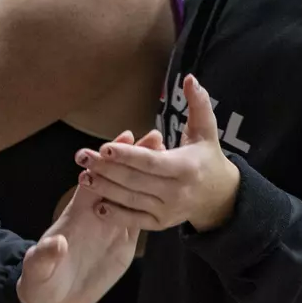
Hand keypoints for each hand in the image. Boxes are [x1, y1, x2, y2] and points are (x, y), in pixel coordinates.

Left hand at [16, 129, 152, 302]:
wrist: (51, 301)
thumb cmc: (39, 281)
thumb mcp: (37, 270)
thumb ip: (45, 256)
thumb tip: (57, 243)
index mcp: (75, 216)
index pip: (94, 180)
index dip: (107, 161)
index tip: (121, 138)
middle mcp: (95, 216)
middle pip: (118, 181)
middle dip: (135, 157)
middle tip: (157, 135)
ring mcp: (110, 227)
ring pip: (132, 195)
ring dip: (147, 174)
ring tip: (168, 152)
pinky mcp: (121, 243)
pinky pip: (138, 218)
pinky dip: (151, 202)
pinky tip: (168, 188)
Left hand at [76, 75, 241, 231]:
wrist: (220, 197)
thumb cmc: (207, 157)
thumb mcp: (206, 131)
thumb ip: (199, 104)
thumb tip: (190, 79)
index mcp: (186, 167)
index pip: (151, 162)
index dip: (128, 155)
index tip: (104, 148)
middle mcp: (177, 191)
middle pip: (135, 180)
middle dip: (105, 169)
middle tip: (81, 157)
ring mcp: (168, 210)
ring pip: (131, 199)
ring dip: (105, 189)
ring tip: (83, 176)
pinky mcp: (161, 223)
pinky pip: (135, 220)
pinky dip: (116, 215)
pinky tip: (97, 205)